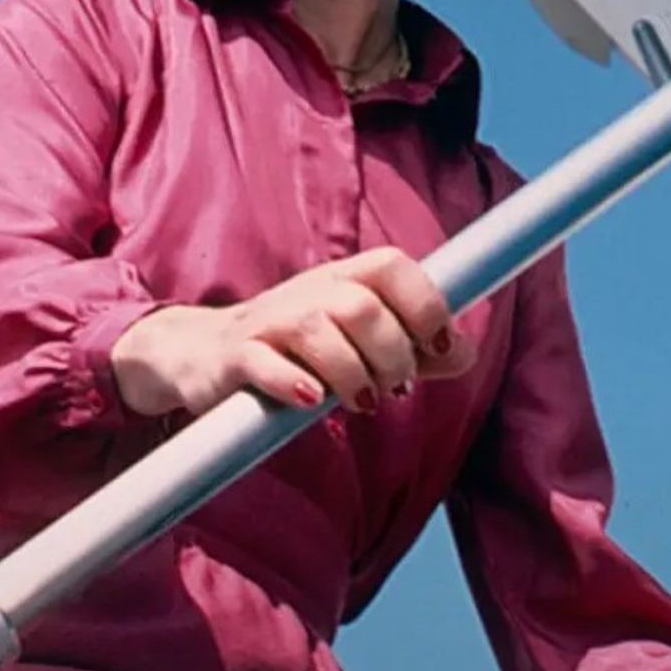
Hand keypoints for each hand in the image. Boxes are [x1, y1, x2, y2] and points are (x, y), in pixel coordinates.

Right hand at [110, 246, 476, 417]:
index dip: (426, 303)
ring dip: (351, 374)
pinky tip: (308, 401)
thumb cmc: (293, 350)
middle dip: (390, 355)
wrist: (202, 357)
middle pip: (361, 306)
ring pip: (317, 330)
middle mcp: (305, 293)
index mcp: (340, 281)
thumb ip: (412, 350)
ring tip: (360, 404)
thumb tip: (468, 354)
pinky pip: (262, 360)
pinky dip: (290, 381)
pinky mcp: (233, 358)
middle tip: (393, 392)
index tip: (441, 346)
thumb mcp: (356, 346)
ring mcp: (267, 323)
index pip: (391, 266)